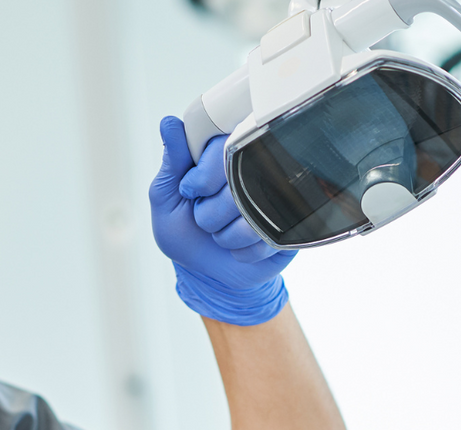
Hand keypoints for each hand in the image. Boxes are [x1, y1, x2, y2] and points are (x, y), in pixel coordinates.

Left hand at [149, 116, 293, 324]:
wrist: (210, 274)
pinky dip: (247, 251)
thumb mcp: (167, 197)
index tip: (191, 192)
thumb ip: (173, 162)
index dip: (202, 177)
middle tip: (203, 219)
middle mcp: (256, 169)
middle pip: (241, 179)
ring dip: (228, 235)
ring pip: (256, 213)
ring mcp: (279, 196)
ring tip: (222, 235)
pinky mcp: (293, 225)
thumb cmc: (186, 233)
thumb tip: (169, 124)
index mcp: (225, 153)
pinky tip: (240, 249)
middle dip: (211, 212)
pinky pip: (271, 237)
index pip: (222, 146)